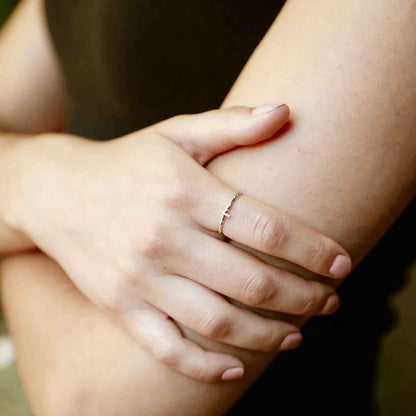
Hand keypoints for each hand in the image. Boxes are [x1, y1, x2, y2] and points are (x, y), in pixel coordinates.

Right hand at [10, 104, 350, 381]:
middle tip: (330, 302)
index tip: (342, 263)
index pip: (266, 228)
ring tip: (298, 334)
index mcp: (185, 194)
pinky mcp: (120, 306)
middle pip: (252, 282)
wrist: (57, 192)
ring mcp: (140, 279)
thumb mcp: (177, 133)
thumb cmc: (128, 161)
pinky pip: (167, 349)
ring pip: (218, 323)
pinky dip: (205, 367)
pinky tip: (237, 368)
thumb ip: (232, 124)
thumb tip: (286, 111)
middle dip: (303, 297)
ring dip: (268, 335)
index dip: (312, 250)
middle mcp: (163, 239)